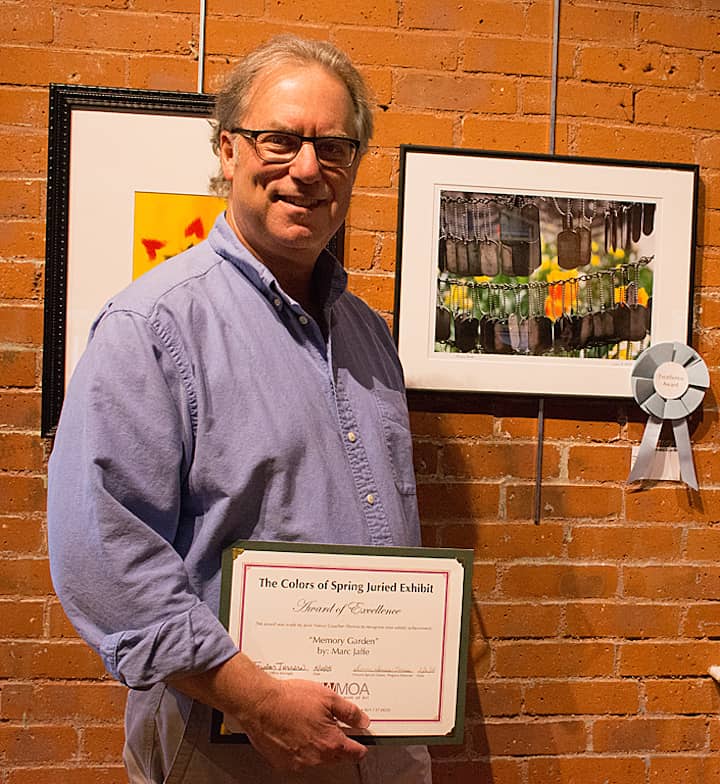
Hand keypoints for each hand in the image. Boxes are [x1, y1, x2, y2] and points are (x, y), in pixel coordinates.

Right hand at [241, 677, 369, 770]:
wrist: (261, 704)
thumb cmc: (290, 699)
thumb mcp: (328, 697)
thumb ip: (349, 712)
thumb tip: (362, 720)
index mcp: (331, 743)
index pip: (356, 753)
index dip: (360, 744)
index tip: (359, 739)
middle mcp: (317, 758)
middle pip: (337, 756)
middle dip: (337, 742)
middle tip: (329, 723)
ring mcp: (299, 763)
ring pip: (318, 759)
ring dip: (318, 745)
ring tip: (308, 723)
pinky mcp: (283, 763)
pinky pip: (300, 759)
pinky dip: (301, 749)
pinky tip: (295, 731)